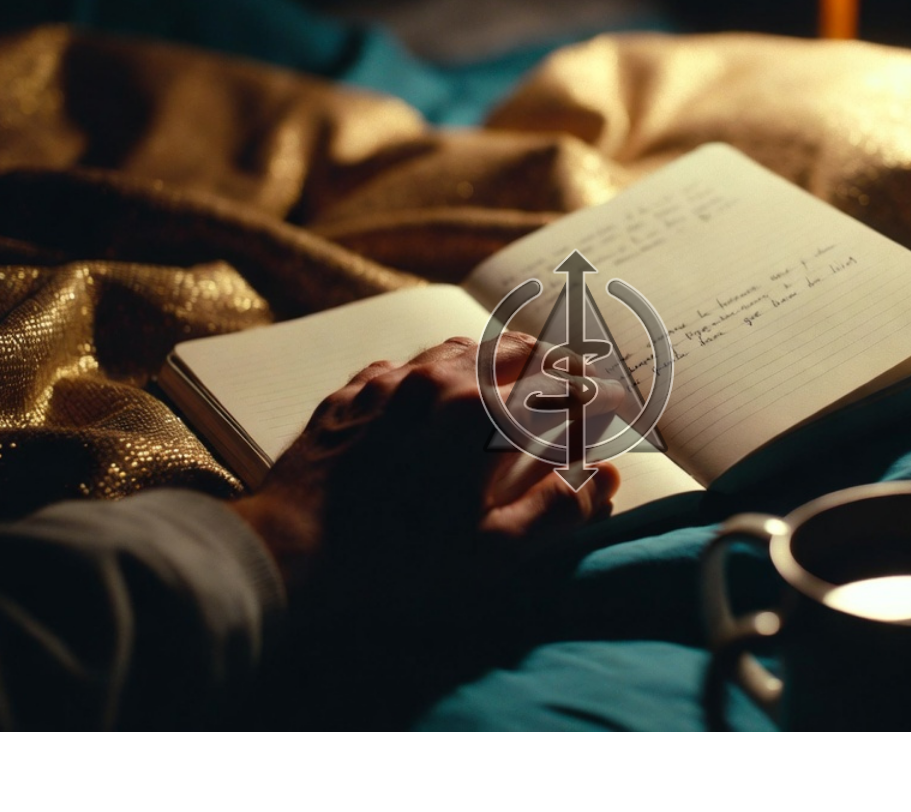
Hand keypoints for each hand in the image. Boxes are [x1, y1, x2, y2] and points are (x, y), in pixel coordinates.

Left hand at [230, 334, 621, 601]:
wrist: (290, 551)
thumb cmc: (399, 563)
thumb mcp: (493, 554)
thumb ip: (559, 510)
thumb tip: (602, 477)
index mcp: (484, 416)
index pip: (560, 388)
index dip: (598, 394)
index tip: (619, 402)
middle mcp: (439, 382)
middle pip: (513, 351)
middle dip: (555, 361)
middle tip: (578, 374)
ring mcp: (390, 383)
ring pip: (458, 348)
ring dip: (498, 354)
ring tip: (519, 363)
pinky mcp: (350, 395)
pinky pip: (405, 365)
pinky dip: (436, 370)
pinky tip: (435, 385)